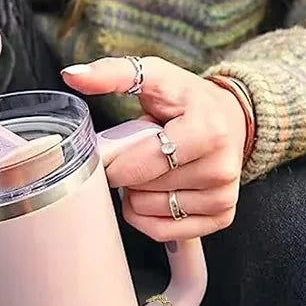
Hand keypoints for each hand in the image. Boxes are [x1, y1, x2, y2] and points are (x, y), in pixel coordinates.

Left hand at [62, 57, 247, 239]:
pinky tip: (158, 192)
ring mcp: (222, 197)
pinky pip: (162, 232)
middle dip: (129, 173)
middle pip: (140, 190)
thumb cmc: (188, 100)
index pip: (138, 166)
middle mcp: (220, 169)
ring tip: (154, 170)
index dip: (114, 161)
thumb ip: (113, 73)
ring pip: (147, 211)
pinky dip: (149, 216)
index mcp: (206, 132)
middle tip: (142, 154)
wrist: (232, 118)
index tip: (115, 149)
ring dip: (138, 193)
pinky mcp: (221, 218)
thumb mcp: (155, 76)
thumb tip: (73, 76)